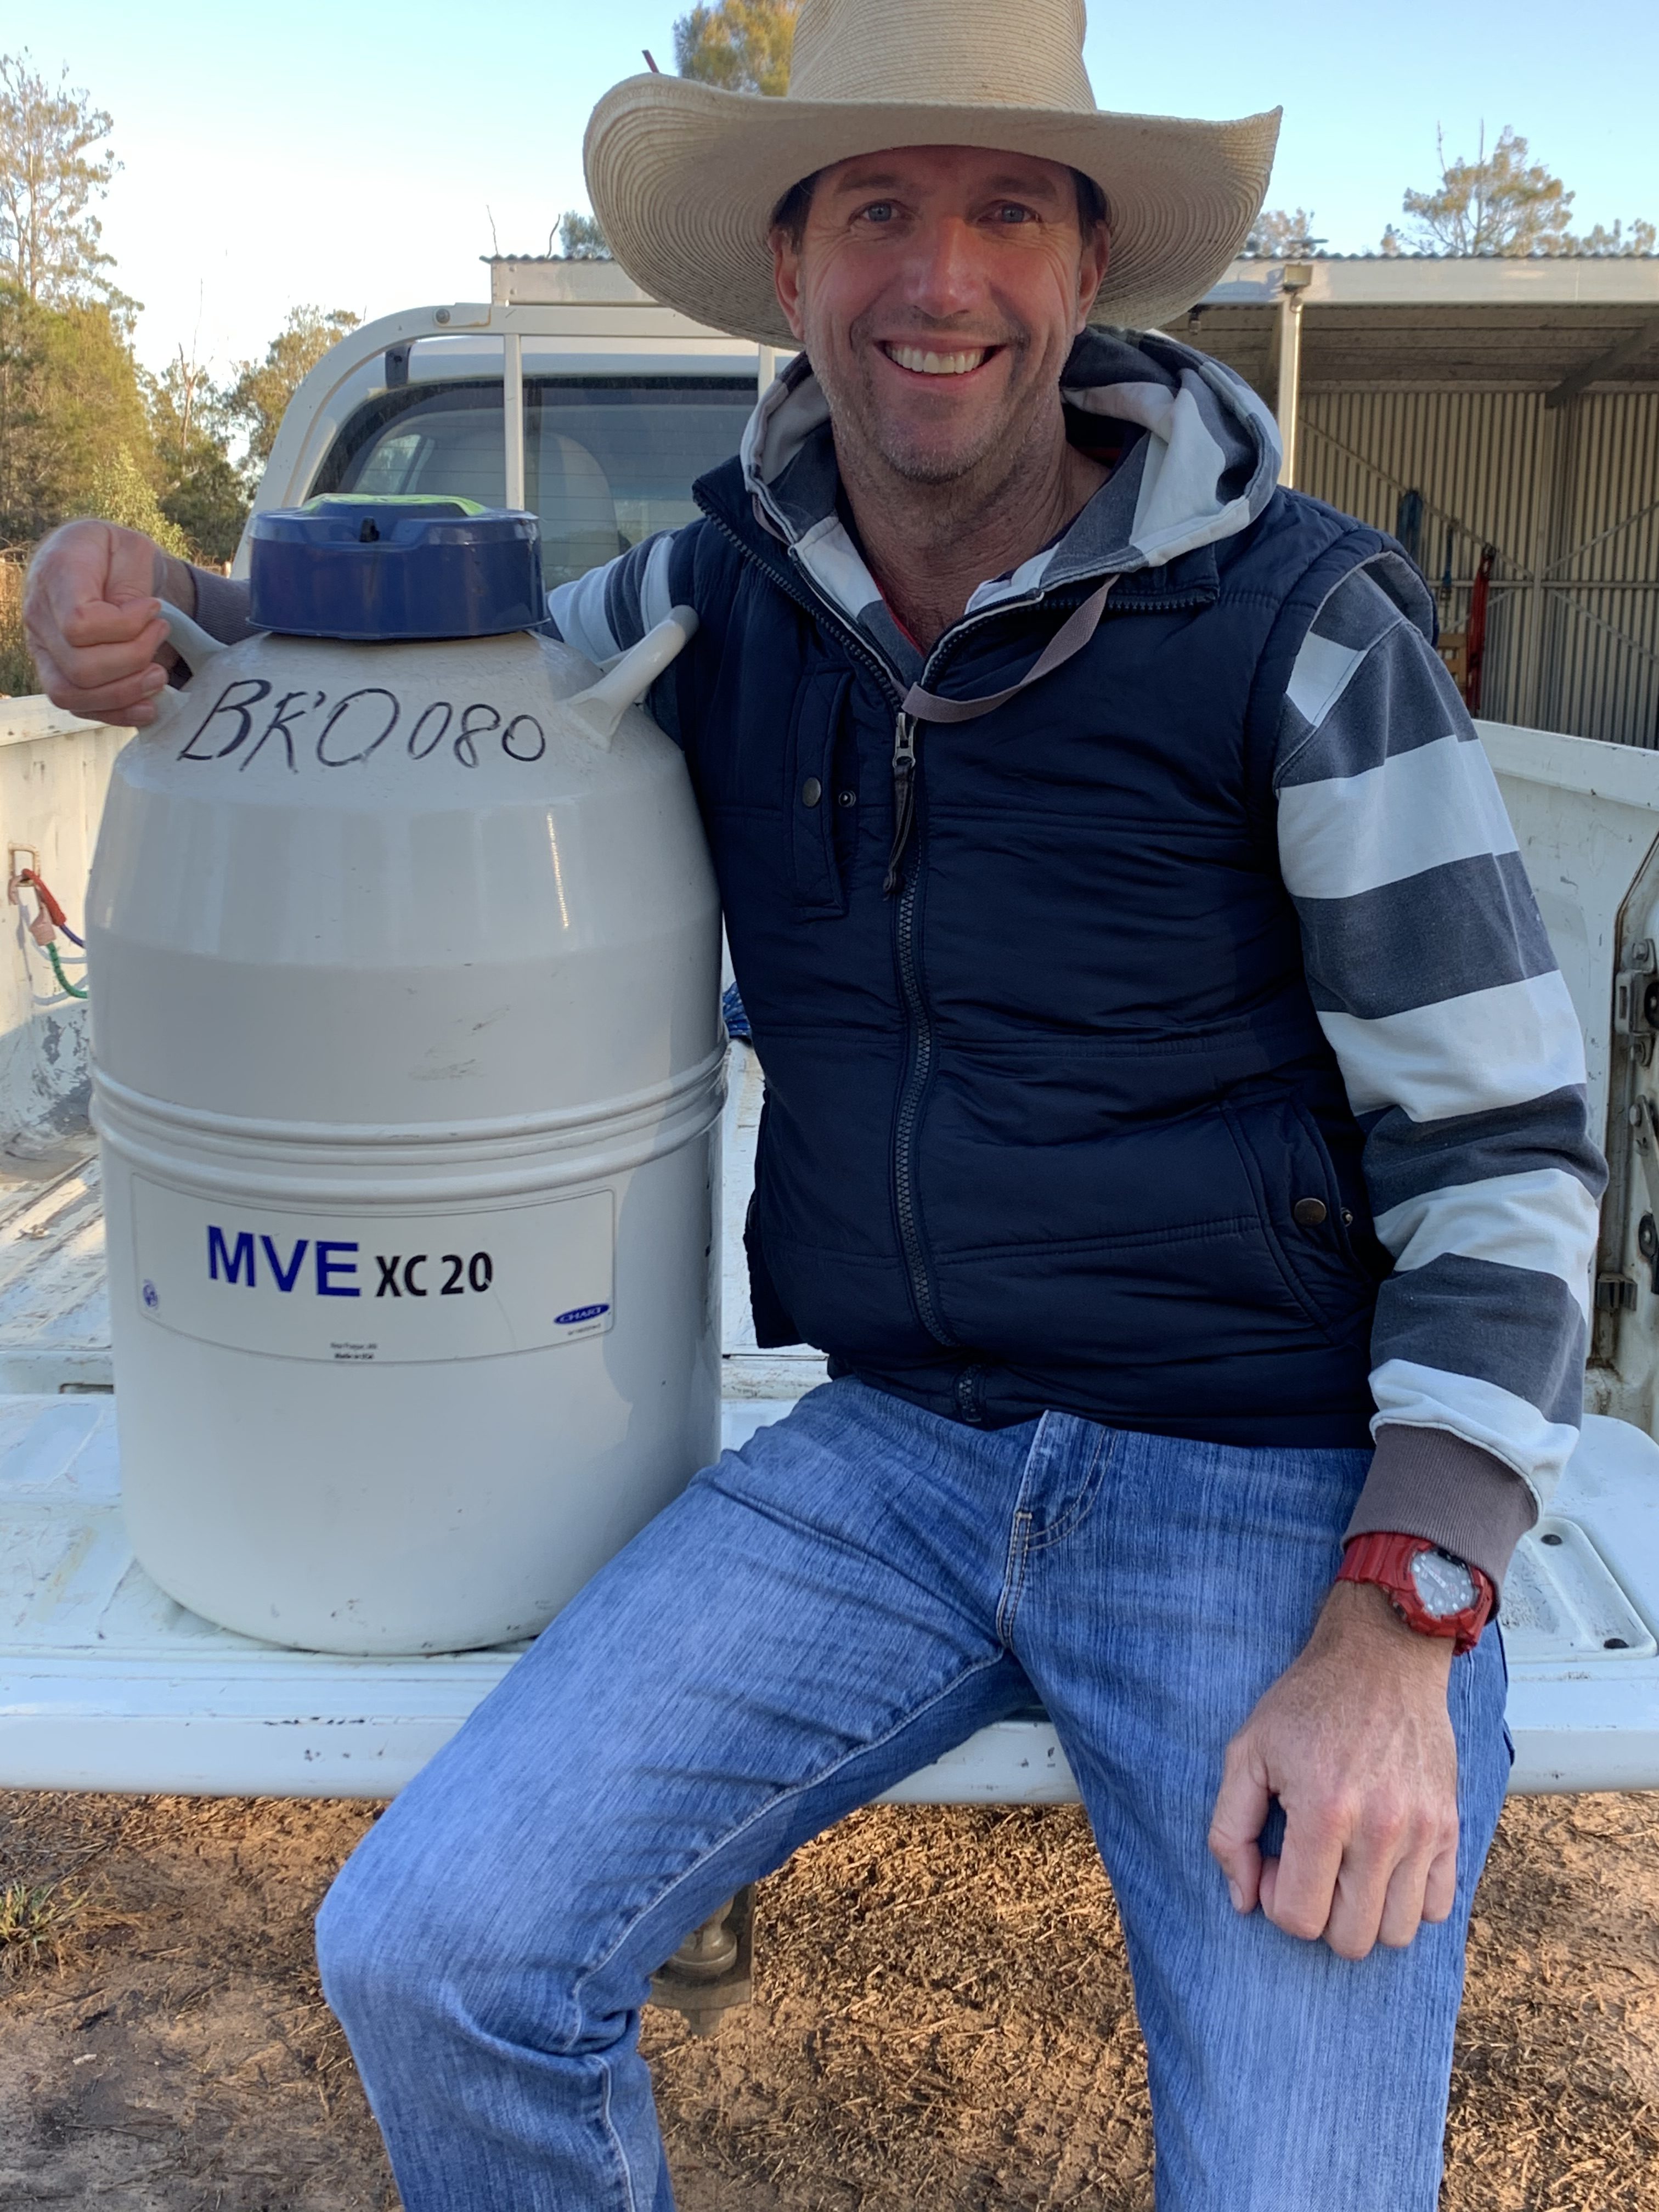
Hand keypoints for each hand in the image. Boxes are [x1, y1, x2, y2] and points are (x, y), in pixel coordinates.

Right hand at [23, 521, 189, 727]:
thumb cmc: (114, 554)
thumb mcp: (130, 549)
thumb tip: (139, 624)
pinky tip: (149, 704)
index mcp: (56, 576)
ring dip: (126, 692)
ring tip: (159, 674)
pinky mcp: (56, 672)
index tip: (154, 608)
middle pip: (80, 667)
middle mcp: (39, 616)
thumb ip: (132, 584)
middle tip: (162, 636)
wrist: (94, 561)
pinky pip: (78, 707)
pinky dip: (117, 712)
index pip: (79, 623)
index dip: (126, 626)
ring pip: (73, 693)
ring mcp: (43, 648)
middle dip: (133, 660)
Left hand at [1207, 1580, 1457, 1958]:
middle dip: (1319, 1917)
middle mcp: (1381, 1829)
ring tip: (1345, 1868)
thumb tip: (1243, 1900)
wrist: (1382, 1660)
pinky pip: (1437, 1907)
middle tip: (1309, 1867)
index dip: (1275, 1903)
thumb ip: (1229, 1831)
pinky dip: (1408, 1901)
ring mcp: (1424, 1832)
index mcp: (1323, 1811)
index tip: (1274, 1863)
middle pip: (1351, 1939)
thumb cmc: (1307, 1704)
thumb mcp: (1246, 1752)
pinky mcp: (1452, 1828)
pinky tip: (1382, 1863)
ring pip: (1398, 1933)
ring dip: (1364, 1915)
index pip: (1299, 1918)